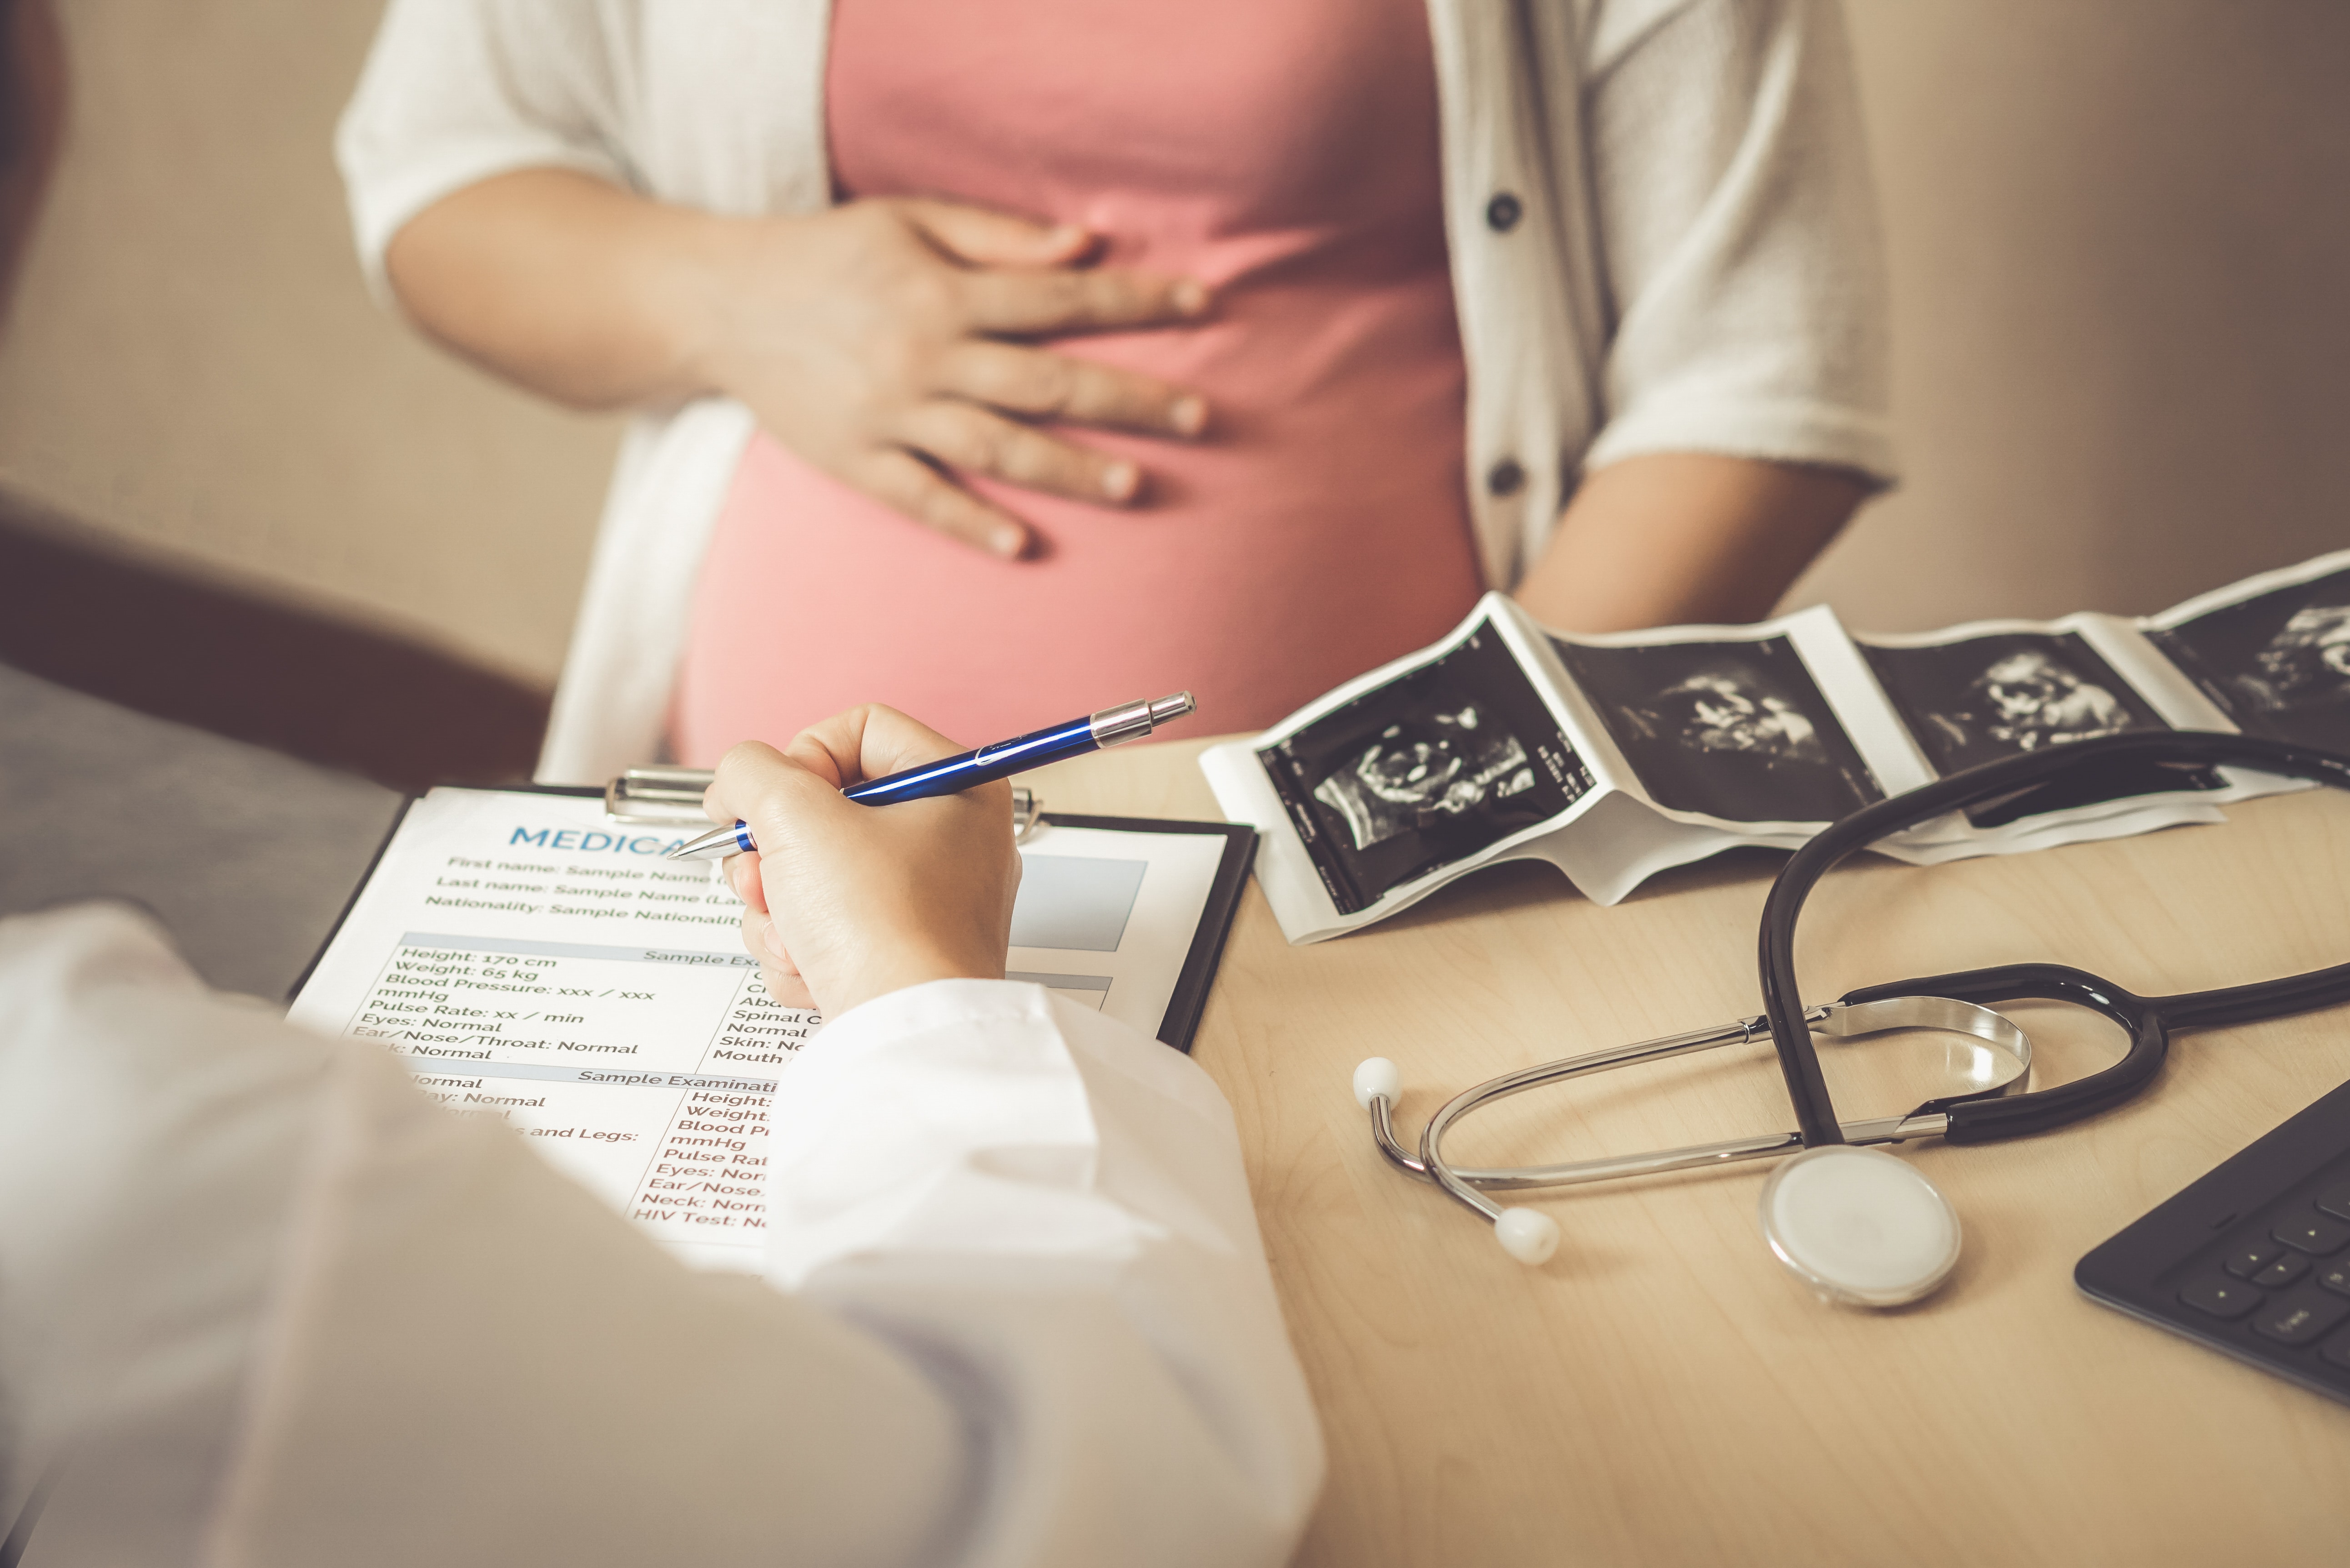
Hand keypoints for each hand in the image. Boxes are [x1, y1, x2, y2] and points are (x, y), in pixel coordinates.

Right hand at [691, 197, 1211, 558]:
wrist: (719, 302)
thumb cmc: (828, 254)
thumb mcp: (908, 218)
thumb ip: (998, 236)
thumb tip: (1085, 247)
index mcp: (943, 289)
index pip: (1059, 298)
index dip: (1134, 300)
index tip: (1202, 304)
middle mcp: (923, 353)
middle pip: (1044, 380)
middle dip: (1127, 398)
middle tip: (1198, 415)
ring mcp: (888, 413)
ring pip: (994, 446)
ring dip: (1067, 468)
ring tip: (1133, 485)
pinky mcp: (854, 459)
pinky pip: (920, 498)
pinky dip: (970, 523)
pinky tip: (1023, 547)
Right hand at [705, 707, 1021, 1016]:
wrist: (901, 1030)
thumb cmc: (882, 925)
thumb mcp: (795, 815)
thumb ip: (750, 772)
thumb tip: (737, 779)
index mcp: (957, 788)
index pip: (859, 730)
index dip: (800, 757)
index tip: (771, 798)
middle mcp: (951, 842)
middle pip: (824, 812)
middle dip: (774, 851)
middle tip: (762, 874)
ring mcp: (924, 903)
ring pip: (812, 876)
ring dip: (778, 908)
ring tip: (792, 931)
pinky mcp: (895, 955)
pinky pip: (823, 931)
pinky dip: (801, 951)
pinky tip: (812, 967)